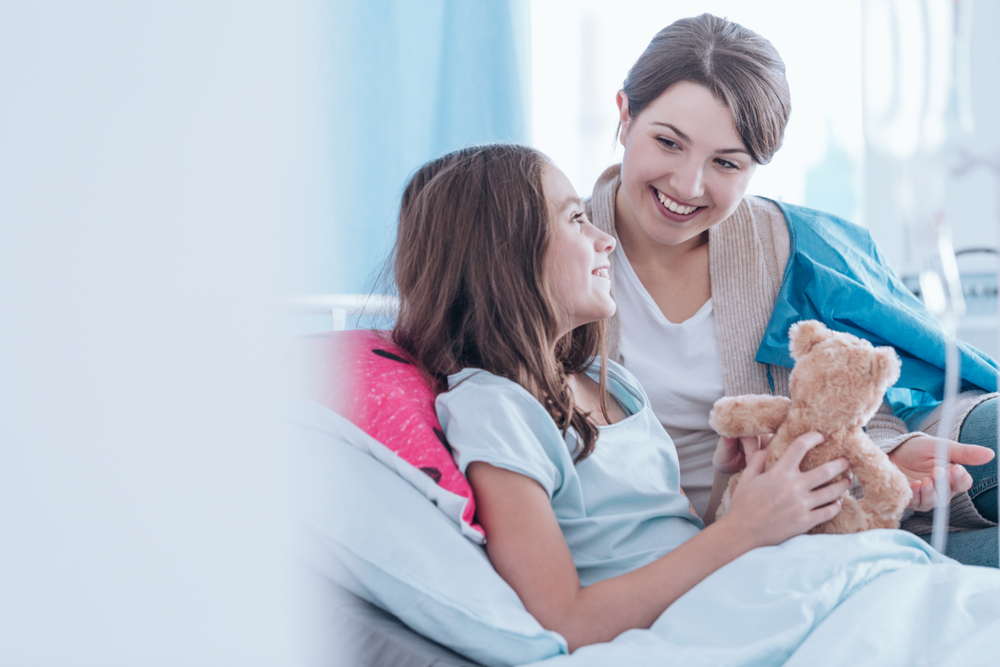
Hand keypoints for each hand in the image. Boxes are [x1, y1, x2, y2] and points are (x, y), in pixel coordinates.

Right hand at [721, 432, 850, 547]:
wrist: (742, 533)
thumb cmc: (743, 505)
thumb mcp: (746, 478)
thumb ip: (758, 460)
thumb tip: (768, 446)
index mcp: (778, 473)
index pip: (800, 447)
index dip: (813, 437)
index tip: (821, 436)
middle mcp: (793, 487)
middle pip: (827, 470)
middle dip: (841, 463)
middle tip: (847, 460)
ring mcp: (802, 506)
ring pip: (833, 492)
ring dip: (843, 484)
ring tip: (847, 480)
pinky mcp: (806, 522)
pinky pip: (829, 512)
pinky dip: (836, 505)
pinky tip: (837, 501)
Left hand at [888, 436, 994, 511]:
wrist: (891, 451)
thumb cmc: (918, 449)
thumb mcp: (940, 446)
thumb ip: (964, 453)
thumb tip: (990, 454)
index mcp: (952, 477)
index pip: (963, 483)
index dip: (961, 478)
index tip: (956, 468)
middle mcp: (941, 490)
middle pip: (947, 494)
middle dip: (942, 484)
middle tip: (937, 471)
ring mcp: (925, 497)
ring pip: (932, 502)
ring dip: (929, 492)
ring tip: (924, 480)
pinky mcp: (910, 501)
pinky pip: (915, 504)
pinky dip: (915, 496)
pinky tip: (913, 486)